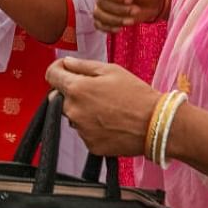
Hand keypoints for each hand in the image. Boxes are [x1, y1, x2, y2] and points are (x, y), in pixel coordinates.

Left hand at [46, 58, 160, 156]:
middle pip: (61, 97)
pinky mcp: (90, 145)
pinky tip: (111, 122)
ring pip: (73, 115)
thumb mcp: (111, 70)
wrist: (156, 125)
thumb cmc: (136, 95)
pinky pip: (85, 132)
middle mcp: (74, 111)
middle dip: (73, 92)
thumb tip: (66, 62)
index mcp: (77, 88)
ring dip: (83, 110)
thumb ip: (83, 65)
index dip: (58, 69)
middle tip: (97, 91)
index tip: (66, 69)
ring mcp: (81, 130)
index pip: (50, 75)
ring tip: (108, 108)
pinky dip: (93, 127)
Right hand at [95, 0, 165, 32]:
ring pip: (99, 15)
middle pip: (101, 3)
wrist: (153, 2)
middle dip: (120, 10)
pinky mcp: (104, 17)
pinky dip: (108, 28)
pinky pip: (99, 24)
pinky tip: (119, 29)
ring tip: (131, 20)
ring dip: (115, 20)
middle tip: (136, 10)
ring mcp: (101, 5)